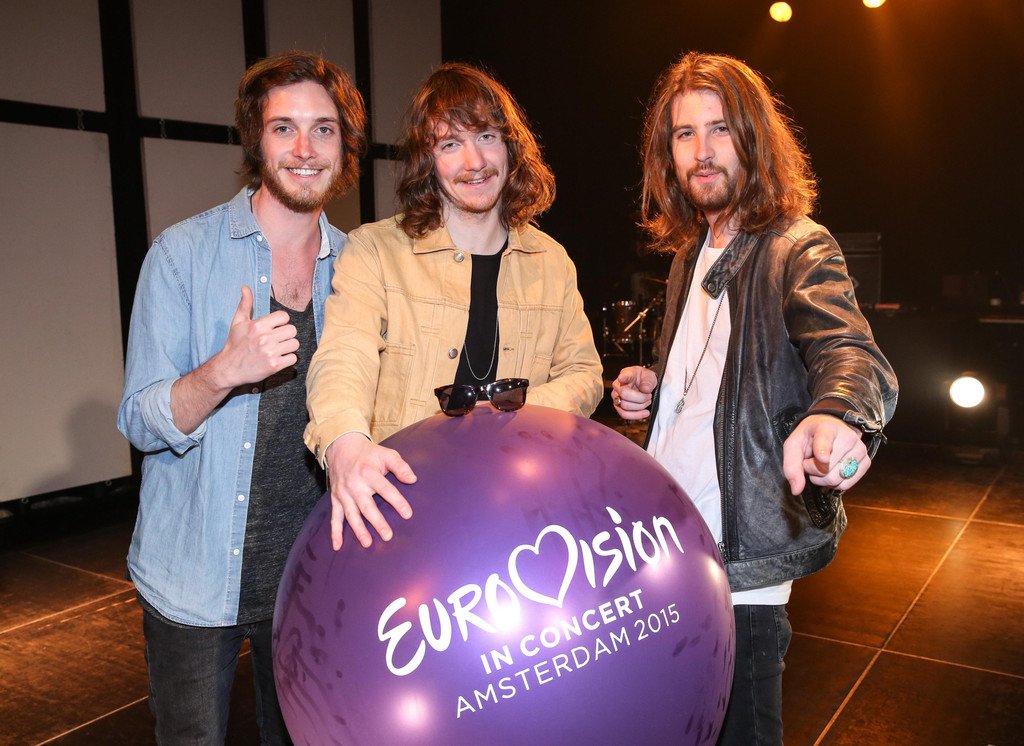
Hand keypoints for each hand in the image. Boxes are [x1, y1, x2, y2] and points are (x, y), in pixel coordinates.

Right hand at [214, 286, 298, 387]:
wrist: (228, 368)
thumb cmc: (234, 344)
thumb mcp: (238, 322)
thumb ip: (245, 304)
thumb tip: (245, 287)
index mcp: (258, 326)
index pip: (284, 316)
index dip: (281, 321)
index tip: (275, 327)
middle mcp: (265, 338)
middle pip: (292, 330)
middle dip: (287, 334)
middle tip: (278, 339)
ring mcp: (270, 353)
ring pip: (295, 344)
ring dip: (289, 346)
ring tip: (279, 348)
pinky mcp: (274, 366)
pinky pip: (293, 358)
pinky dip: (288, 359)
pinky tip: (279, 358)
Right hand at [325, 432, 415, 549]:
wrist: (341, 447)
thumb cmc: (368, 454)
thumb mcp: (386, 454)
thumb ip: (400, 466)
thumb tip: (413, 479)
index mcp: (369, 473)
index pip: (385, 489)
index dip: (397, 502)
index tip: (408, 514)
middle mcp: (355, 485)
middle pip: (367, 506)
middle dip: (377, 522)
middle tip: (387, 535)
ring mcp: (343, 494)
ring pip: (351, 514)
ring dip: (359, 530)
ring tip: (368, 543)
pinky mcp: (336, 499)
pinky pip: (334, 518)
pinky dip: (335, 533)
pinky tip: (338, 546)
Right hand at [612, 366, 657, 419]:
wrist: (643, 384)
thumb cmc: (643, 379)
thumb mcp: (649, 376)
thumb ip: (648, 382)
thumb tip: (645, 390)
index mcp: (625, 375)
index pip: (623, 377)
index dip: (622, 378)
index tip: (622, 379)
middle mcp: (617, 387)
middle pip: (625, 395)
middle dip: (641, 398)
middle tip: (649, 396)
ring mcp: (617, 398)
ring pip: (625, 407)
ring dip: (640, 407)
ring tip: (647, 402)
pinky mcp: (620, 408)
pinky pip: (625, 415)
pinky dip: (637, 415)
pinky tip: (645, 412)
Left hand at [782, 414, 869, 494]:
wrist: (830, 428)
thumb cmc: (810, 438)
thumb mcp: (793, 446)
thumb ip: (791, 466)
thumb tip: (796, 490)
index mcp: (826, 428)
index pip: (825, 441)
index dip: (823, 451)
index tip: (821, 457)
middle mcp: (847, 437)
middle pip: (825, 470)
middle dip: (812, 472)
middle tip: (811, 462)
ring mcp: (860, 449)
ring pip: (836, 480)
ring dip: (822, 479)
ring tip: (821, 465)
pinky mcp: (866, 461)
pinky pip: (846, 485)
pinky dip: (835, 484)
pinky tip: (831, 471)